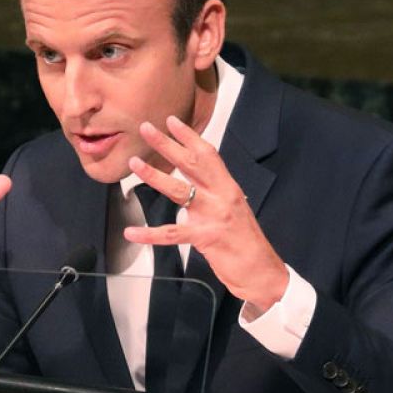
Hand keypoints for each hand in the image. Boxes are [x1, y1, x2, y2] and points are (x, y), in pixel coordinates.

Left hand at [124, 115, 289, 312]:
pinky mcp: (206, 238)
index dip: (189, 136)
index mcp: (229, 188)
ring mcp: (214, 216)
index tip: (171, 121)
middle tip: (146, 128)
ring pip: (179, 191)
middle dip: (167, 144)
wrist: (262, 271)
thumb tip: (196, 182)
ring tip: (134, 164)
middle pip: (191, 164)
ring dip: (154, 176)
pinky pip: (172, 233)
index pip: (208, 155)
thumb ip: (215, 195)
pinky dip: (150, 234)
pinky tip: (131, 232)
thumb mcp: (233, 210)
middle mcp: (223, 196)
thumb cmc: (245, 242)